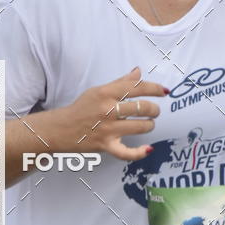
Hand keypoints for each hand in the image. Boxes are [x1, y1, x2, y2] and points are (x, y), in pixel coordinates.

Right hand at [50, 67, 166, 161]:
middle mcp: (108, 110)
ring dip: (149, 125)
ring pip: (140, 127)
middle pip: (142, 108)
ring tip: (148, 124)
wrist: (60, 129)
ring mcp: (107, 129)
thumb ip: (120, 83)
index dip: (155, 88)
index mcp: (106, 93)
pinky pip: (126, 152)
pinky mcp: (105, 146)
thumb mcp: (98, 91)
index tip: (164, 92)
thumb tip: (138, 72)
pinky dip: (139, 152)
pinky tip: (148, 149)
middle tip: (153, 111)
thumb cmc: (81, 109)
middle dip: (154, 110)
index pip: (137, 87)